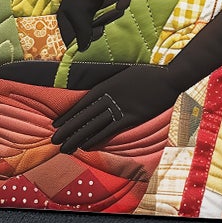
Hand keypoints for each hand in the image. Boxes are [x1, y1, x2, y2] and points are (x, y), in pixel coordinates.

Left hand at [52, 65, 182, 154]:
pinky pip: (110, 130)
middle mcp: (109, 98)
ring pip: (94, 126)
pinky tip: (86, 146)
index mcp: (105, 86)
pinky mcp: (131, 118)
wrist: (167, 79)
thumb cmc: (146, 75)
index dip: (68, 116)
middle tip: (54, 141)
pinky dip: (97, 139)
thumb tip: (98, 94)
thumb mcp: (122, 75)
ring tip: (66, 147)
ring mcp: (120, 109)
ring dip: (78, 137)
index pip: (81, 104)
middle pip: (84, 117)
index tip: (56, 125)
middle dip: (67, 130)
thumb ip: (109, 85)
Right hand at [56, 0, 125, 50]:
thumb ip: (82, 32)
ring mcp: (88, 12)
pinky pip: (110, 13)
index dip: (87, 38)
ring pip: (104, 22)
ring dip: (112, 10)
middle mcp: (75, 17)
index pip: (73, 40)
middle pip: (92, 32)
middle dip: (104, 19)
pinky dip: (117, 5)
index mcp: (65, 19)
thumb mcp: (82, 11)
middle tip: (105, 8)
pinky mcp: (100, 6)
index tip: (96, 29)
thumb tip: (81, 49)